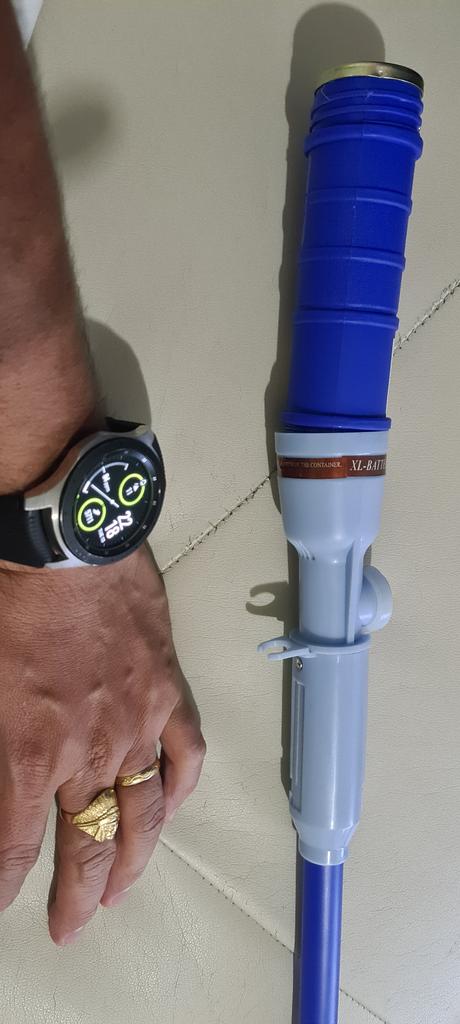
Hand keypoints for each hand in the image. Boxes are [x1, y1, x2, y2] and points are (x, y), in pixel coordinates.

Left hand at [0, 545, 204, 943]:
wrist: (66, 541)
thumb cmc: (9, 600)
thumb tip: (2, 777)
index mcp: (30, 753)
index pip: (15, 845)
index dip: (5, 885)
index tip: (3, 904)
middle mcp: (90, 752)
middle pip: (88, 843)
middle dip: (75, 893)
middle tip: (70, 924)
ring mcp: (139, 724)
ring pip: (143, 814)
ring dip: (133, 862)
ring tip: (121, 893)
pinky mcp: (168, 691)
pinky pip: (186, 757)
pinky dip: (179, 792)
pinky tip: (171, 813)